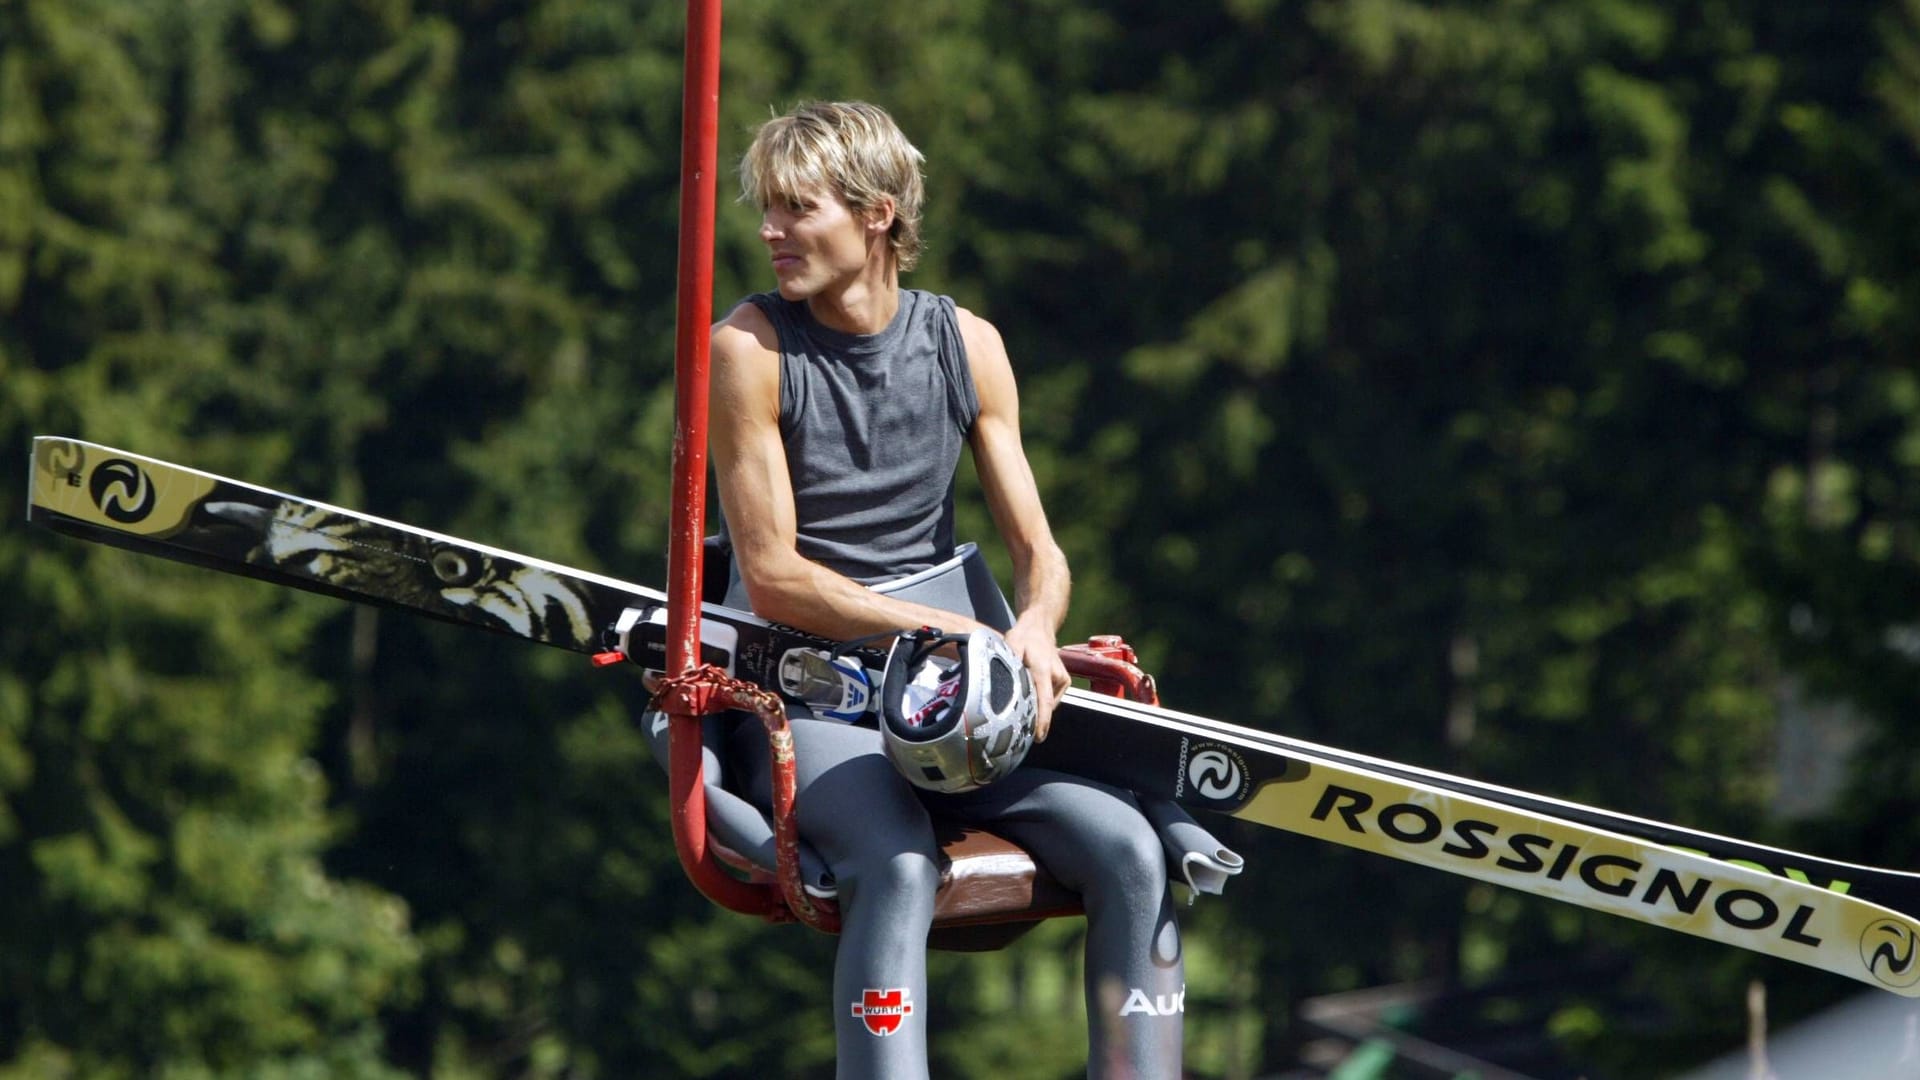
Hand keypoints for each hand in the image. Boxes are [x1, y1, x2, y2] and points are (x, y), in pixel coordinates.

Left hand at [1003, 620, 1069, 740]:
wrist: (1040, 628)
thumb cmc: (1024, 637)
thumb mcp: (1011, 644)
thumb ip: (1008, 662)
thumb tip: (1000, 680)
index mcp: (1043, 670)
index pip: (1044, 700)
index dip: (1042, 720)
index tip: (1038, 736)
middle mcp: (1057, 676)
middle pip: (1046, 705)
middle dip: (1034, 719)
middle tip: (1019, 729)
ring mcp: (1062, 679)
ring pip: (1048, 703)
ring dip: (1036, 707)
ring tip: (1021, 703)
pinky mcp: (1064, 682)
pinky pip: (1051, 698)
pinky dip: (1040, 700)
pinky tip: (1030, 693)